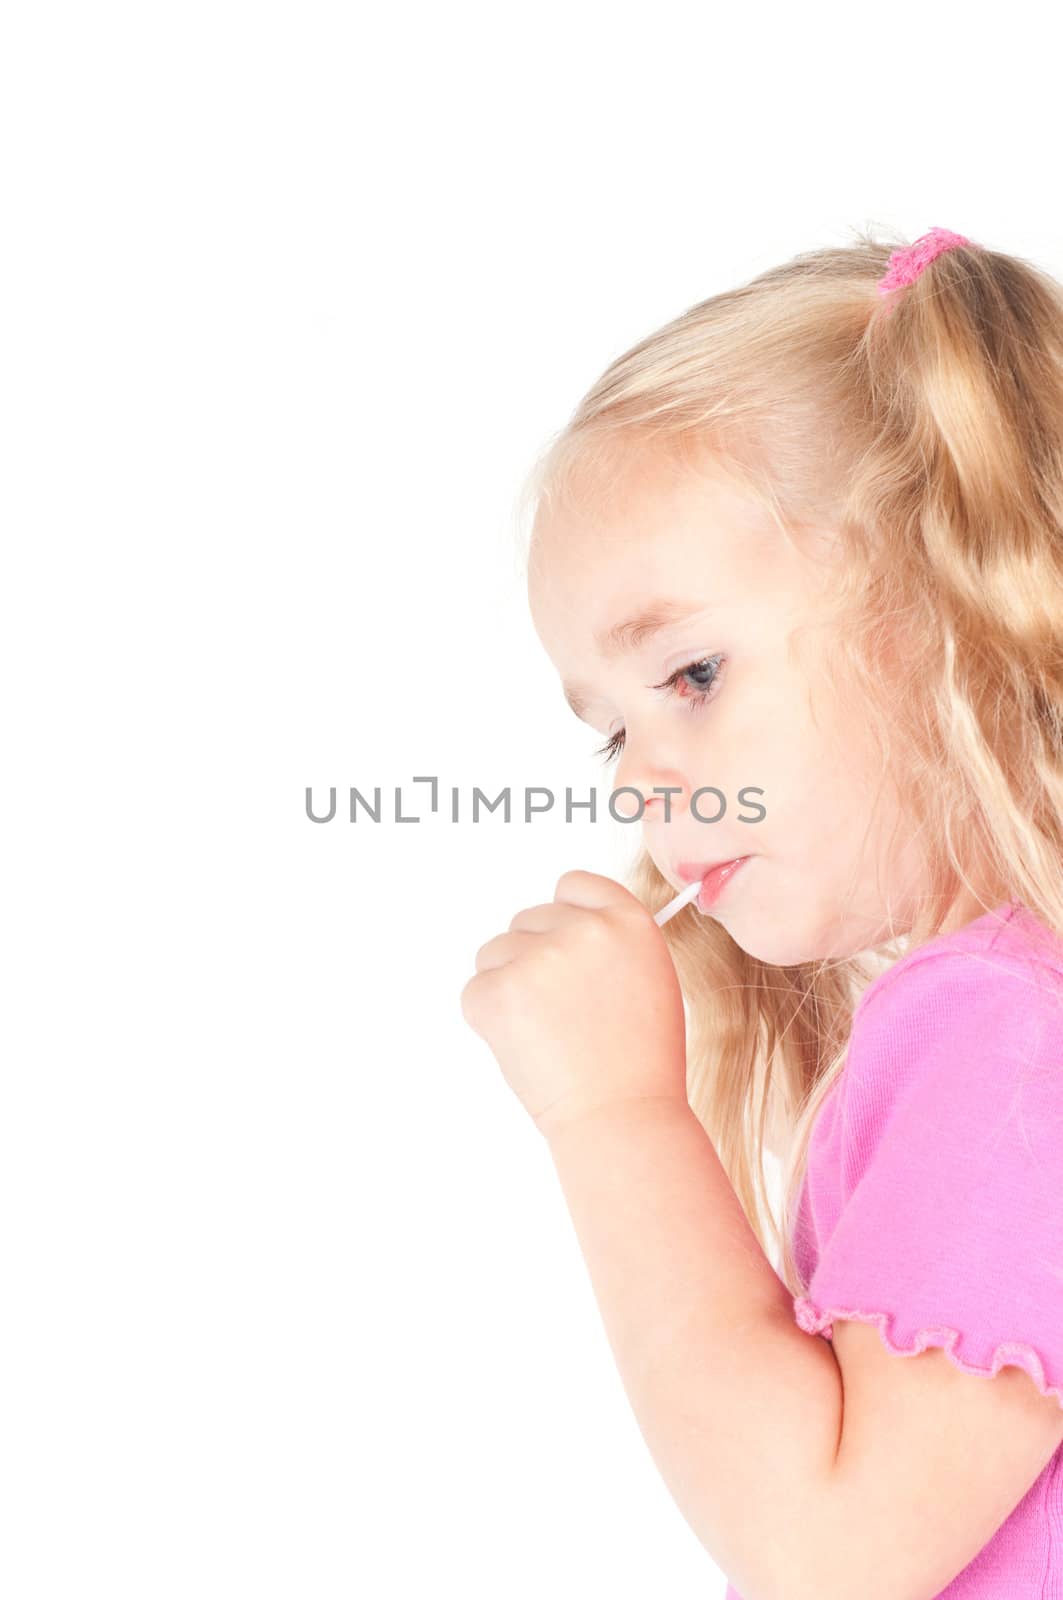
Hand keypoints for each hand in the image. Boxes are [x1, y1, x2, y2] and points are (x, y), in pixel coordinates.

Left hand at [459, 869, 687, 1141]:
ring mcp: (539, 958)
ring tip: (545, 1033)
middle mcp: (583, 929)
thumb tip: (560, 928)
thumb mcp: (650, 979)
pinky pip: (476, 991)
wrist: (622, 1117)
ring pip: (495, 953)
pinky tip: (525, 1046)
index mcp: (628, 921)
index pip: (574, 886)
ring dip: (508, 986)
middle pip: (528, 920)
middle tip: (559, 1013)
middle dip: (533, 958)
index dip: (564, 919)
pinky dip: (489, 1018)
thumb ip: (610, 942)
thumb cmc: (640, 1062)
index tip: (564, 947)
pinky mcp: (499, 991)